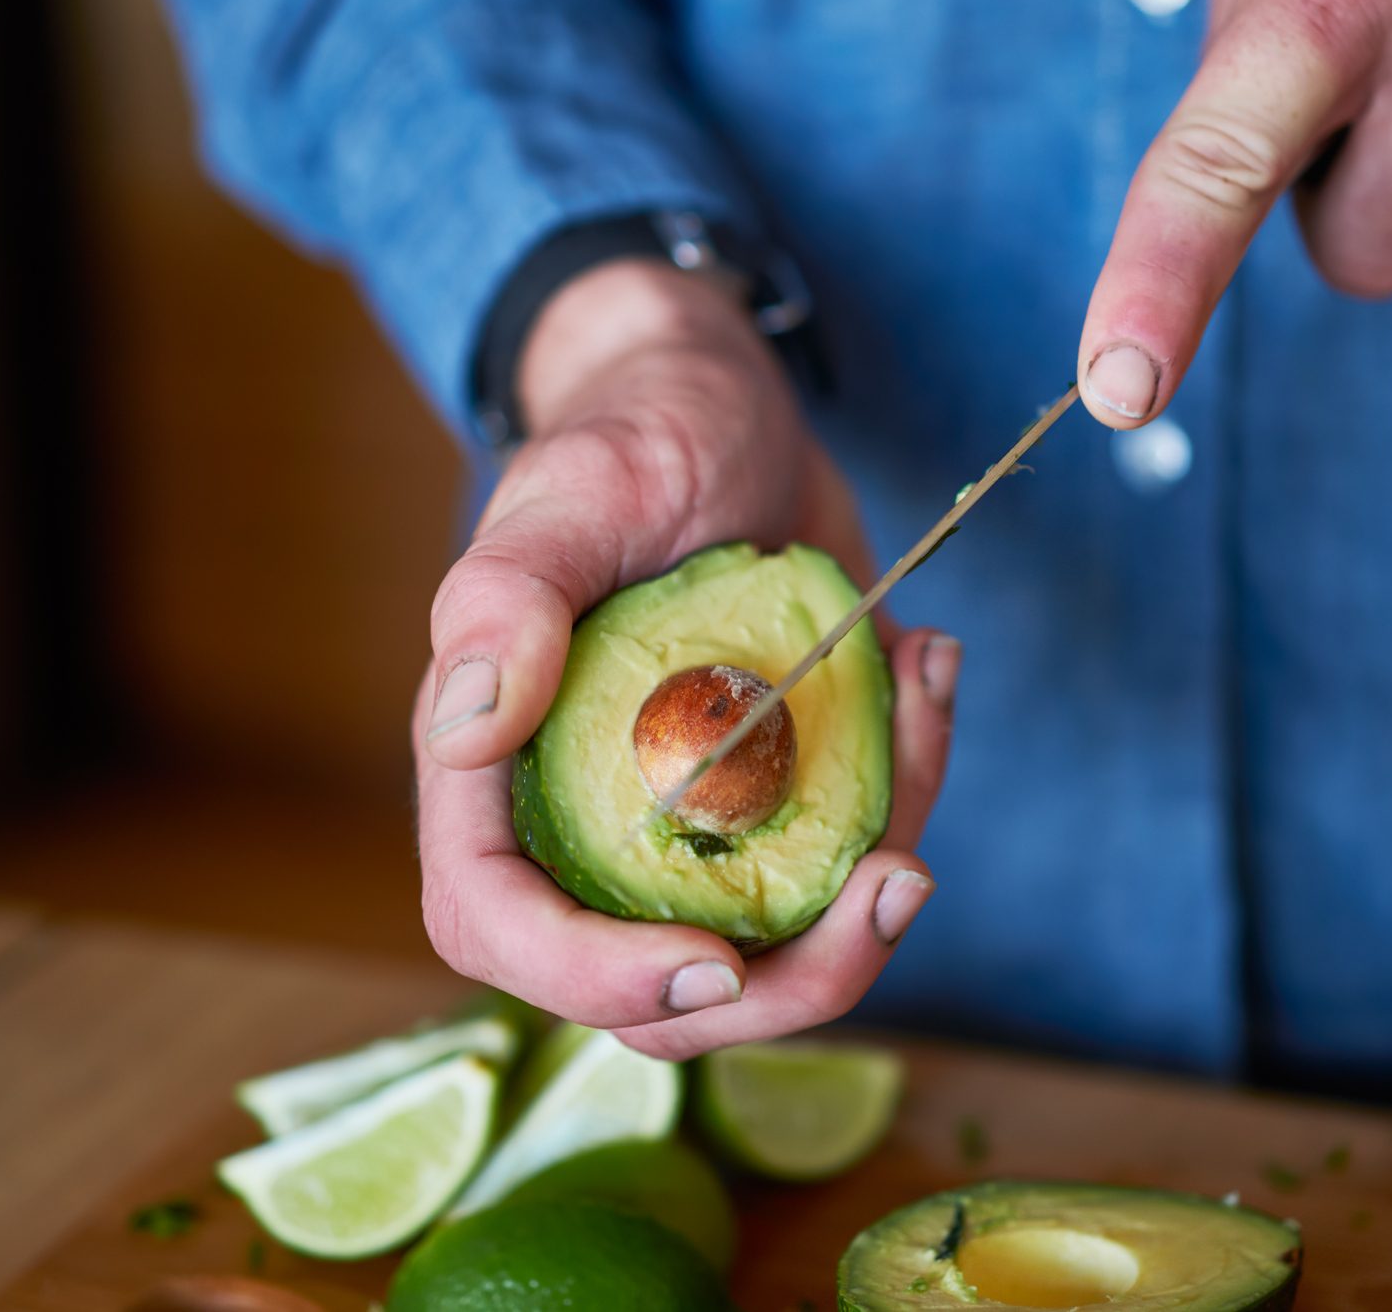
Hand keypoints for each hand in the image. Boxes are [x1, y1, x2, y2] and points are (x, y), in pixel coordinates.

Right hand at [411, 260, 958, 1059]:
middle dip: (788, 978)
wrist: (725, 404)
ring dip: (874, 888)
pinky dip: (908, 791)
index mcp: (492, 765)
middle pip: (653, 986)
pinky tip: (929, 664)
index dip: (591, 977)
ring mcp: (686, 821)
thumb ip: (508, 597)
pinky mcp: (775, 800)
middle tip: (901, 879)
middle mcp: (581, 817)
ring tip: (929, 703)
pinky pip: (839, 862)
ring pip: (767, 947)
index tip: (713, 960)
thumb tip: (462, 728)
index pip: (497, 923)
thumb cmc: (635, 431)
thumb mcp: (581, 491)